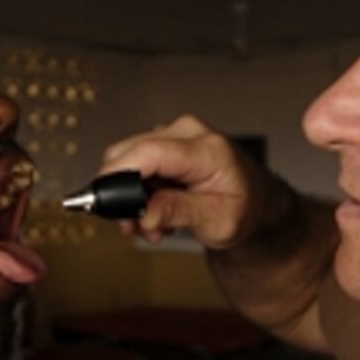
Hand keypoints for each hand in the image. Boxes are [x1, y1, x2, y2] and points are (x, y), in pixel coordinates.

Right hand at [101, 115, 285, 248]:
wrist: (257, 204)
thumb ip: (179, 212)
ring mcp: (175, 135)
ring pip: (127, 159)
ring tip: (150, 223)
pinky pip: (135, 162)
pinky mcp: (166, 144)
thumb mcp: (218, 222)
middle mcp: (188, 133)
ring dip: (129, 195)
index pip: (149, 153)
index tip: (102, 201)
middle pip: (130, 153)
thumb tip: (144, 213)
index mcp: (207, 150)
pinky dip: (136, 189)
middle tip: (133, 226)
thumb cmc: (246, 209)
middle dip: (121, 193)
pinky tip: (153, 209)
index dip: (118, 176)